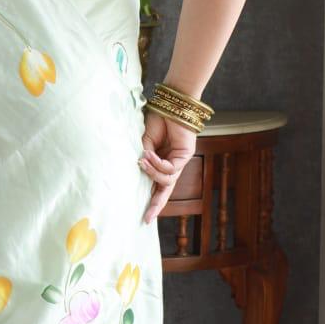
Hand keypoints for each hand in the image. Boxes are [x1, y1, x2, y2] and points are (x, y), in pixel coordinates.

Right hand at [138, 106, 196, 223]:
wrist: (170, 105)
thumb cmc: (157, 120)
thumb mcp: (144, 141)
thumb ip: (144, 156)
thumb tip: (140, 168)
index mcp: (160, 162)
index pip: (155, 185)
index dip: (150, 199)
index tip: (143, 216)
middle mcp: (170, 165)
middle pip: (164, 190)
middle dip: (156, 205)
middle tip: (147, 218)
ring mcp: (178, 161)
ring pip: (166, 179)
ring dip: (152, 172)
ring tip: (141, 160)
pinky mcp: (185, 156)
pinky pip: (170, 168)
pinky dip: (158, 164)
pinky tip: (149, 154)